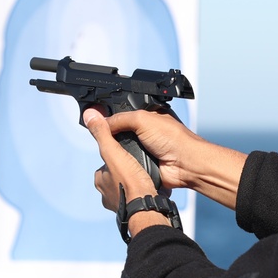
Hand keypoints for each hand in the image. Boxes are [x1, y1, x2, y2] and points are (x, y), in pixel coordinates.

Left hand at [83, 107, 158, 211]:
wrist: (146, 207)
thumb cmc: (130, 182)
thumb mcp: (114, 152)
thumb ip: (103, 134)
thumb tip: (90, 115)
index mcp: (100, 180)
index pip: (108, 162)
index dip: (119, 156)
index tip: (130, 156)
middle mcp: (105, 194)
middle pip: (117, 175)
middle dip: (127, 172)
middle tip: (140, 167)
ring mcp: (118, 204)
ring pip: (127, 188)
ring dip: (135, 184)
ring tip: (146, 179)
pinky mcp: (132, 211)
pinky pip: (137, 199)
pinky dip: (142, 194)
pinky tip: (150, 190)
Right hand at [86, 107, 202, 190]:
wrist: (185, 164)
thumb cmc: (173, 139)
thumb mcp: (143, 119)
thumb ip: (120, 118)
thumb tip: (98, 120)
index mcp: (147, 116)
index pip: (121, 113)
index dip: (109, 115)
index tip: (93, 118)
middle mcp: (145, 131)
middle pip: (118, 131)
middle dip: (110, 133)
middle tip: (99, 134)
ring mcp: (143, 148)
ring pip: (119, 148)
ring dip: (115, 149)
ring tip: (110, 148)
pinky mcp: (141, 163)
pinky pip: (124, 162)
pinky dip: (121, 162)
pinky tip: (117, 161)